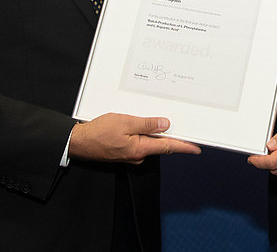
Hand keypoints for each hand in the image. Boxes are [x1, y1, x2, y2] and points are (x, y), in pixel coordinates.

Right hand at [69, 113, 200, 163]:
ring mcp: (131, 155)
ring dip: (156, 133)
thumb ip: (146, 124)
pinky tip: (142, 125)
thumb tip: (165, 124)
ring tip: (160, 121)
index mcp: (140, 148)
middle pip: (160, 145)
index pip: (168, 147)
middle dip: (171, 136)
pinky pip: (140, 142)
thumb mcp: (125, 122)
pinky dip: (144, 134)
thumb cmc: (99, 132)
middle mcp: (138, 155)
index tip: (197, 148)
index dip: (184, 146)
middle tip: (183, 127)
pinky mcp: (125, 152)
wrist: (80, 142)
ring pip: (149, 143)